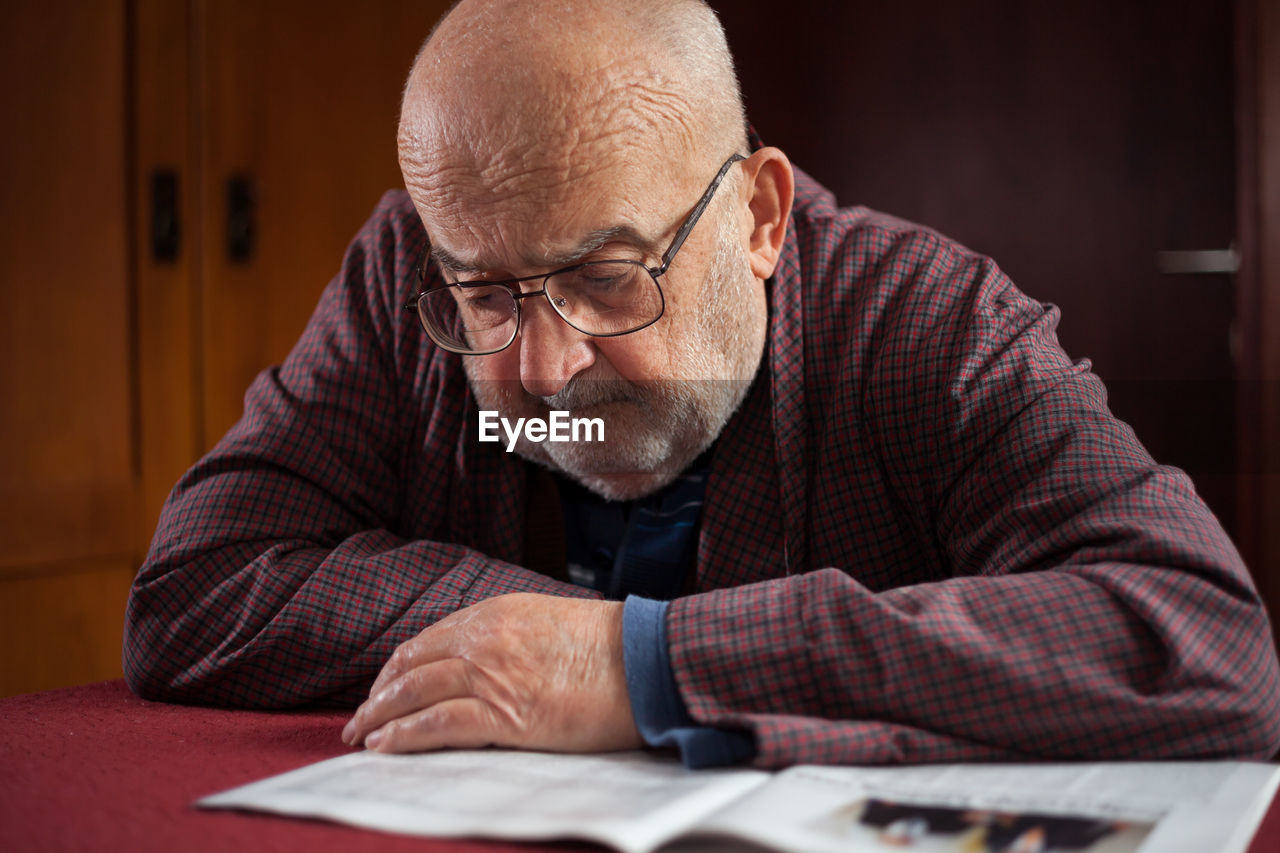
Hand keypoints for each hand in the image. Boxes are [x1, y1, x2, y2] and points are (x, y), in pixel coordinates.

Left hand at [341, 593, 641, 753]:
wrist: (646, 662)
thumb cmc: (612, 647)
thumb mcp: (551, 623)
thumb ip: (512, 636)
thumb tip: (488, 660)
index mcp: (497, 613)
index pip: (429, 640)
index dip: (399, 667)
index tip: (385, 685)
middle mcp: (485, 639)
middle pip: (412, 666)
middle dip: (379, 694)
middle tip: (359, 716)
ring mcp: (492, 676)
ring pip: (414, 694)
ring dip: (380, 717)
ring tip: (361, 736)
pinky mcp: (505, 716)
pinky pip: (437, 725)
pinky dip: (403, 737)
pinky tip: (385, 747)